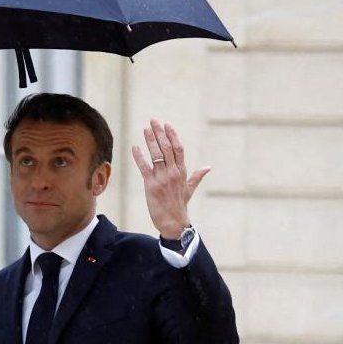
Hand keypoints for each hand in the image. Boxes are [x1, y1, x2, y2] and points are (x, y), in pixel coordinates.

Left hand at [131, 119, 209, 238]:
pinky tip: (135, 147)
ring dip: (150, 141)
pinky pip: (144, 168)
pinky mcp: (151, 185)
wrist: (173, 222)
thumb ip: (197, 176)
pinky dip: (139, 157)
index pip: (178, 149)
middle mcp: (173, 173)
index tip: (167, 124)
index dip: (172, 135)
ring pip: (156, 155)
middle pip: (167, 148)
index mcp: (182, 172)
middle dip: (159, 133)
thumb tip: (208, 167)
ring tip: (145, 129)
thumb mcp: (190, 189)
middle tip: (153, 121)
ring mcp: (162, 178)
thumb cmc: (180, 205)